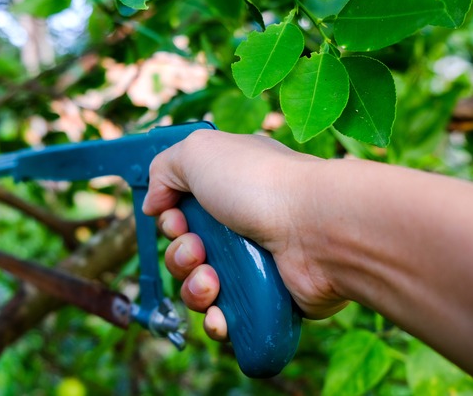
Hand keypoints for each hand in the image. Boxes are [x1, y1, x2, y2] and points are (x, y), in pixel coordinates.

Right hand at [142, 130, 348, 338]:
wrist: (319, 230)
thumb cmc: (261, 185)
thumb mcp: (199, 152)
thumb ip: (163, 169)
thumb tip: (153, 205)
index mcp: (229, 185)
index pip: (183, 208)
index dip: (170, 219)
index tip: (175, 218)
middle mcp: (243, 222)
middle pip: (187, 251)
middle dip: (180, 256)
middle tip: (198, 250)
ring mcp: (256, 262)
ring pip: (202, 287)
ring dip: (194, 288)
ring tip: (212, 282)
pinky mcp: (267, 299)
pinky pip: (227, 318)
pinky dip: (216, 319)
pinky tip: (220, 314)